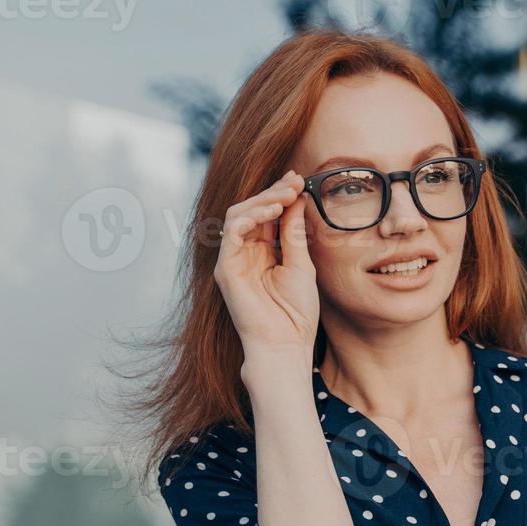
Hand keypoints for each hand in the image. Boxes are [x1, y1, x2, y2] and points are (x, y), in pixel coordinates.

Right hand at [213, 171, 319, 358]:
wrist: (285, 344)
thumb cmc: (296, 312)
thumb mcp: (301, 265)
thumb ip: (294, 234)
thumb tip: (297, 200)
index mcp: (264, 252)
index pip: (267, 215)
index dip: (280, 195)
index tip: (298, 180)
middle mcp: (245, 253)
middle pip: (252, 210)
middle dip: (272, 193)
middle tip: (293, 181)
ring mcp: (233, 260)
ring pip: (239, 216)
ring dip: (263, 200)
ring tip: (285, 195)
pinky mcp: (226, 268)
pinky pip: (232, 232)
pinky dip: (250, 217)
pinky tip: (271, 211)